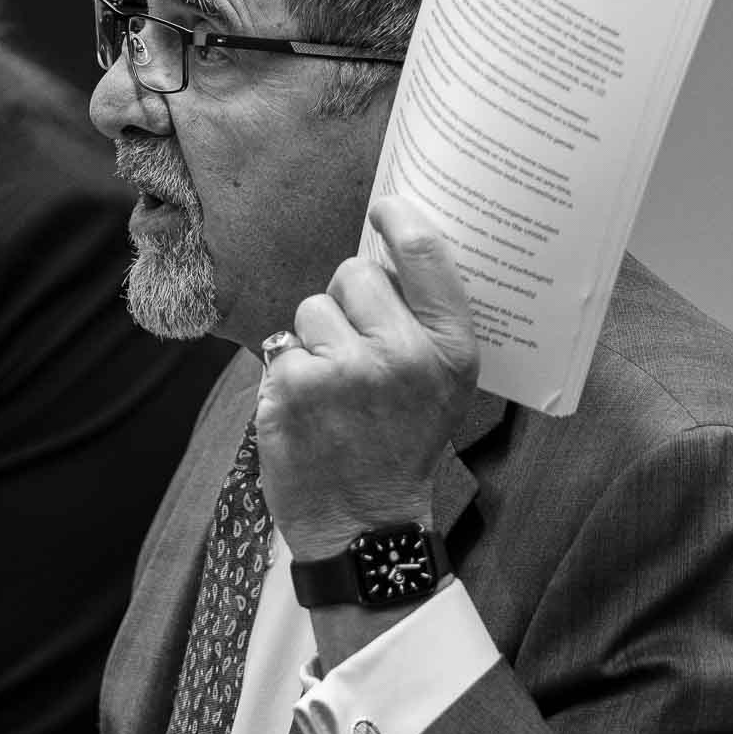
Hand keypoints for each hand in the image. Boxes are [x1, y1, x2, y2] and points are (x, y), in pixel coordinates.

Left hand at [254, 196, 478, 561]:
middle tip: (358, 353)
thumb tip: (390, 247)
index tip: (386, 208)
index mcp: (450, 349)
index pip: (425, 254)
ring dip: (315, 340)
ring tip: (335, 389)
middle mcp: (403, 354)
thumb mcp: (443, 386)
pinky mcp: (293, 385)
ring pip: (313, 307)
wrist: (364, 526)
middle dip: (350, 302)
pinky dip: (288, 373)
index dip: (400, 219)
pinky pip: (282, 345)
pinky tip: (309, 409)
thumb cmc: (401, 445)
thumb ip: (425, 321)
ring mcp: (345, 369)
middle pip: (357, 272)